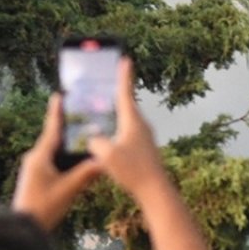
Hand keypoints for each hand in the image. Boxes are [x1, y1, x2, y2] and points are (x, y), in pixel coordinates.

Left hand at [12, 93, 102, 229]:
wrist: (24, 228)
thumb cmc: (43, 207)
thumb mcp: (69, 189)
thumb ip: (87, 173)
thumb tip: (105, 160)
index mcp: (40, 156)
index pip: (52, 129)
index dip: (56, 112)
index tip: (58, 96)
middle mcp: (35, 159)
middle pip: (54, 139)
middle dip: (67, 127)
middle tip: (79, 114)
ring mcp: (35, 170)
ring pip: (55, 152)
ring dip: (68, 145)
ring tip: (83, 136)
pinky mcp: (37, 180)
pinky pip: (54, 163)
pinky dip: (66, 159)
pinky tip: (78, 162)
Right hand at [87, 58, 169, 200]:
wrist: (156, 191)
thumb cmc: (134, 171)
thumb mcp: (106, 154)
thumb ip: (94, 141)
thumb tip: (92, 139)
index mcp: (133, 121)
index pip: (125, 93)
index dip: (123, 76)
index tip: (125, 59)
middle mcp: (141, 126)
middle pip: (126, 104)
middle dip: (115, 93)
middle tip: (106, 81)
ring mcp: (144, 138)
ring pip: (126, 120)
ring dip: (115, 113)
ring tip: (102, 109)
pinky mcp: (144, 149)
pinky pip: (127, 133)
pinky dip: (117, 129)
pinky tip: (108, 137)